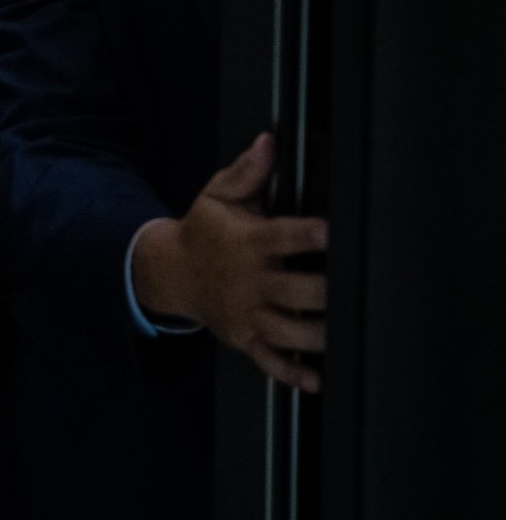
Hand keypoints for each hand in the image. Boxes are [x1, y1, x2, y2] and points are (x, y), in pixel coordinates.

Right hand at [133, 132, 328, 391]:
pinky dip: (290, 372)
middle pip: (293, 291)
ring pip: (287, 330)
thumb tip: (269, 141)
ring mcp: (246, 312)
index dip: (308, 235)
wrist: (170, 272)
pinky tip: (315, 378)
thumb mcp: (217, 195)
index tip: (330, 232)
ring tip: (343, 333)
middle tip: (350, 290)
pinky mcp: (244, 336)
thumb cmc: (204, 232)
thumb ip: (247, 171)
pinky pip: (268, 359)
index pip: (283, 237)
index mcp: (248, 242)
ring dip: (316, 335)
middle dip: (323, 292)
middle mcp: (249, 280)